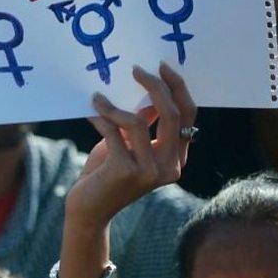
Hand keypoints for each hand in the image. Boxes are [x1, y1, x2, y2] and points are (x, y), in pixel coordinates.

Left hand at [66, 63, 196, 229]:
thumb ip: (142, 123)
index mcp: (177, 159)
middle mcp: (170, 167)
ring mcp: (149, 171)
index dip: (177, 88)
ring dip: (114, 106)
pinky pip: (113, 131)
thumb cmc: (106, 173)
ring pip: (138, 122)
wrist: (88, 210)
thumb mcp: (128, 145)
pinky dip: (101, 117)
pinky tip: (91, 111)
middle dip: (155, 86)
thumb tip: (149, 88)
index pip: (188, 116)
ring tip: (98, 98)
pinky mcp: (126, 171)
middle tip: (136, 69)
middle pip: (172, 115)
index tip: (161, 67)